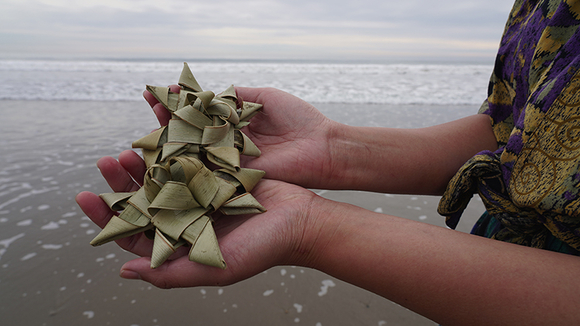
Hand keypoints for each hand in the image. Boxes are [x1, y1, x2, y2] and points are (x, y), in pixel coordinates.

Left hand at [76, 150, 323, 287]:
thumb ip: (171, 274)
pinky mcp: (218, 171)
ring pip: (163, 173)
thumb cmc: (263, 249)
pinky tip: (162, 130)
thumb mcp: (216, 268)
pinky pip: (190, 155)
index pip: (134, 231)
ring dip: (145, 157)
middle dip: (122, 180)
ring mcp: (201, 192)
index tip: (87, 196)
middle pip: (144, 197)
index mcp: (181, 242)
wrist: (302, 220)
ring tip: (131, 142)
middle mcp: (186, 216)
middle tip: (109, 159)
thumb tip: (124, 272)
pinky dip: (175, 143)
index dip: (107, 216)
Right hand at [144, 86, 340, 188]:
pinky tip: (164, 158)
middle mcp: (226, 145)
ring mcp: (228, 163)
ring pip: (193, 153)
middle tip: (148, 104)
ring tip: (146, 128)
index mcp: (233, 125)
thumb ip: (236, 95)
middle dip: (166, 119)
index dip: (180, 103)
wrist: (322, 148)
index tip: (160, 90)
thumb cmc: (299, 120)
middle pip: (190, 132)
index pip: (199, 113)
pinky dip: (185, 166)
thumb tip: (208, 92)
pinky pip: (206, 173)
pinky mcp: (234, 180)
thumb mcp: (265, 97)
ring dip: (169, 142)